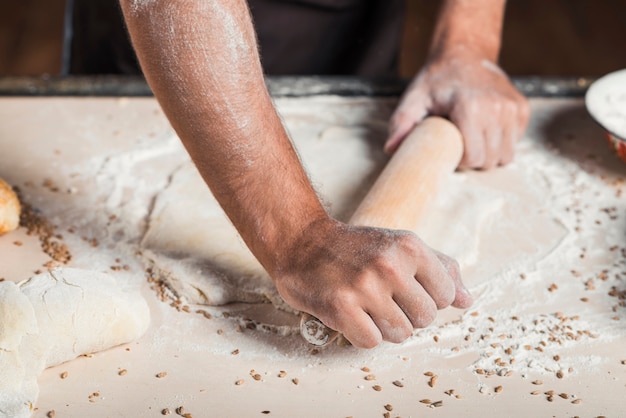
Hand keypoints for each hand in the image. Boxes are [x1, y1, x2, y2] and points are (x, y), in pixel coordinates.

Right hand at [272, 218, 472, 347]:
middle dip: (406, 313)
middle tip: (381, 296)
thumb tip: (466, 300)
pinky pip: (371, 342)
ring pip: (401, 334)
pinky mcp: (341, 308)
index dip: (426, 297)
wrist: (302, 243)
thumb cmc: (355, 247)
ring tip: (365, 304)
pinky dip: (361, 334)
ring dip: (384, 326)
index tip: (404, 288)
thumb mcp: (401, 246)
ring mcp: (364, 287)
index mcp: (410, 247)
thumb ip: (440, 270)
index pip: (445, 296)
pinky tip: (351, 314)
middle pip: (425, 319)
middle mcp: (390, 265)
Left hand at [385, 50, 529, 168]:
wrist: (463, 54)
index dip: (460, 162)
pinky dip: (502, 141)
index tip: (450, 150)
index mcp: (470, 108)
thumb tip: (391, 149)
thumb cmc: (437, 81)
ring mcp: (512, 107)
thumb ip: (401, 124)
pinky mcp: (522, 108)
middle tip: (459, 145)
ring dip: (489, 154)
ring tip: (472, 138)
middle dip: (474, 161)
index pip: (473, 158)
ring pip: (506, 155)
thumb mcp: (414, 100)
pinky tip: (486, 128)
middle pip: (490, 159)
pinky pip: (515, 141)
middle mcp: (496, 108)